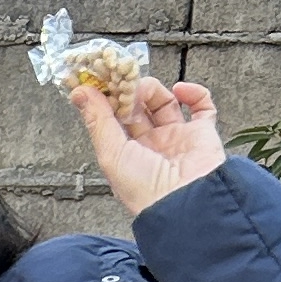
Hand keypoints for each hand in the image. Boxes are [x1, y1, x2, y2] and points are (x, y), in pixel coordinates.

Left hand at [72, 74, 228, 221]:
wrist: (186, 202)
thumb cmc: (145, 190)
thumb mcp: (111, 154)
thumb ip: (97, 120)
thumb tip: (79, 92)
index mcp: (125, 153)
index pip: (114, 118)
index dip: (108, 98)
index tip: (101, 80)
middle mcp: (150, 145)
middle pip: (137, 107)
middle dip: (129, 91)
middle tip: (123, 80)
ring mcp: (176, 137)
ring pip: (164, 102)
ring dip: (153, 89)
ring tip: (145, 89)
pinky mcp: (201, 133)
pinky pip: (202, 106)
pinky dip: (194, 93)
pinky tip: (180, 90)